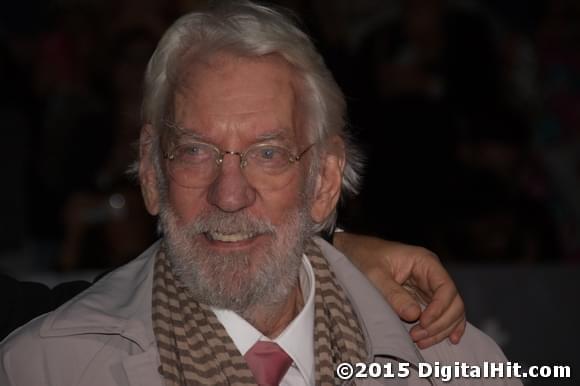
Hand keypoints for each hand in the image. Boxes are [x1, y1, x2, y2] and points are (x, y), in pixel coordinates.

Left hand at [333, 232, 464, 348]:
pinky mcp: (422, 298)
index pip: (445, 287)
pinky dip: (444, 326)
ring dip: (440, 329)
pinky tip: (449, 339)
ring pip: (449, 311)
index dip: (439, 308)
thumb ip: (393, 293)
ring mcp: (428, 286)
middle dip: (440, 322)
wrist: (353, 252)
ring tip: (421, 341)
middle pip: (452, 302)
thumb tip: (414, 315)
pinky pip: (440, 313)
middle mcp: (431, 274)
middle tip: (419, 336)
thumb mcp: (374, 273)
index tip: (424, 322)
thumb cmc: (364, 256)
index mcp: (424, 262)